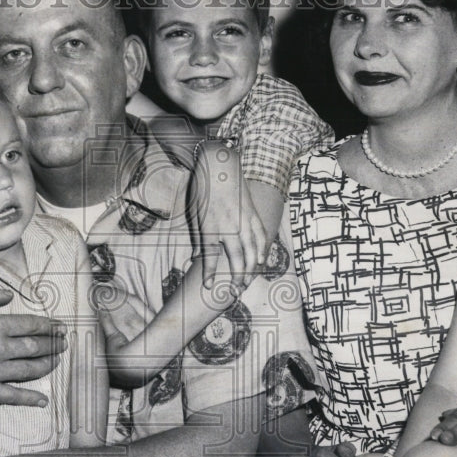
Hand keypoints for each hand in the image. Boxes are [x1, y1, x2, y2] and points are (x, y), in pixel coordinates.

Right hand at [0, 280, 67, 406]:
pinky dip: (30, 398)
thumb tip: (10, 296)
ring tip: (58, 361)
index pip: (31, 325)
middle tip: (65, 343)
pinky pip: (12, 396)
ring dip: (48, 365)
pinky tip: (43, 400)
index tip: (61, 327)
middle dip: (53, 344)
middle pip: (35, 347)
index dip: (49, 326)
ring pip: (29, 370)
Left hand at [191, 141, 265, 290]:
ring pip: (252, 251)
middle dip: (236, 279)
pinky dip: (262, 251)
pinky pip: (261, 237)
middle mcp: (229, 226)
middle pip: (237, 259)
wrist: (219, 164)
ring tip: (247, 282)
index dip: (210, 273)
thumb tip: (198, 257)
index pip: (211, 256)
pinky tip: (260, 261)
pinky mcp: (253, 214)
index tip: (210, 287)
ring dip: (251, 270)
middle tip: (234, 293)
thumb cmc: (203, 188)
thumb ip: (200, 237)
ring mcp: (244, 220)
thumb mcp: (195, 213)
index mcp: (211, 226)